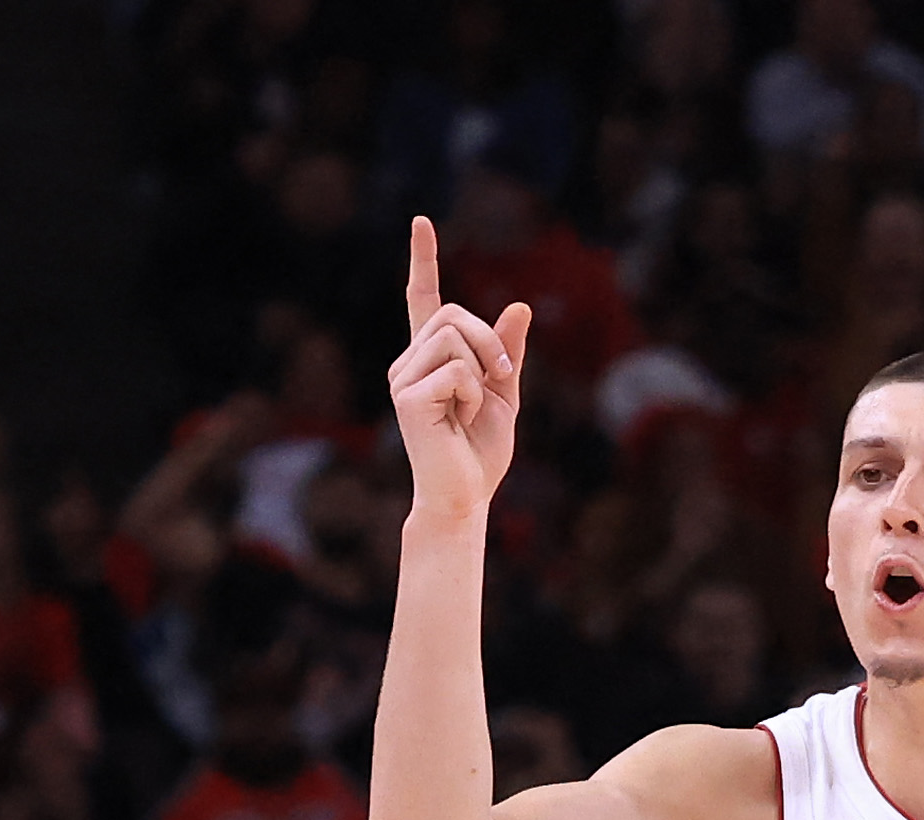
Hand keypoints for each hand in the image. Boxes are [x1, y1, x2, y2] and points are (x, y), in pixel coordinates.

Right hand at [391, 218, 531, 524]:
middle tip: (500, 377)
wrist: (467, 493)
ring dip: (482, 368)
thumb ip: (507, 351)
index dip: (424, 260)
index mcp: (431, 357)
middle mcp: (410, 360)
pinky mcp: (407, 397)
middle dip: (489, 340)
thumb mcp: (505, 392)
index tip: (421, 222)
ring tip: (474, 404)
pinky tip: (459, 418)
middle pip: (453, 313)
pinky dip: (472, 394)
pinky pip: (455, 371)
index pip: (422, 299)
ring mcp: (404, 377)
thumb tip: (519, 306)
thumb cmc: (482, 449)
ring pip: (454, 337)